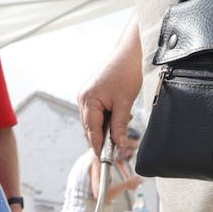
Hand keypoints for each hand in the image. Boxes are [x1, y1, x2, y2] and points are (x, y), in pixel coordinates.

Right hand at [78, 22, 142, 156]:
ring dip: (105, 126)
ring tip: (121, 124)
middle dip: (102, 137)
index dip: (97, 146)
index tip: (102, 159)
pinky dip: (105, 117)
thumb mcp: (124, 103)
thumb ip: (119, 126)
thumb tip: (119, 144)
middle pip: (89, 127)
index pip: (91, 131)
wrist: (129, 52)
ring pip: (92, 120)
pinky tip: (117, 114)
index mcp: (88, 100)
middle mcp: (82, 98)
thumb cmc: (126, 72)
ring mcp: (85, 94)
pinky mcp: (91, 92)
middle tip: (116, 145)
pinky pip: (95, 111)